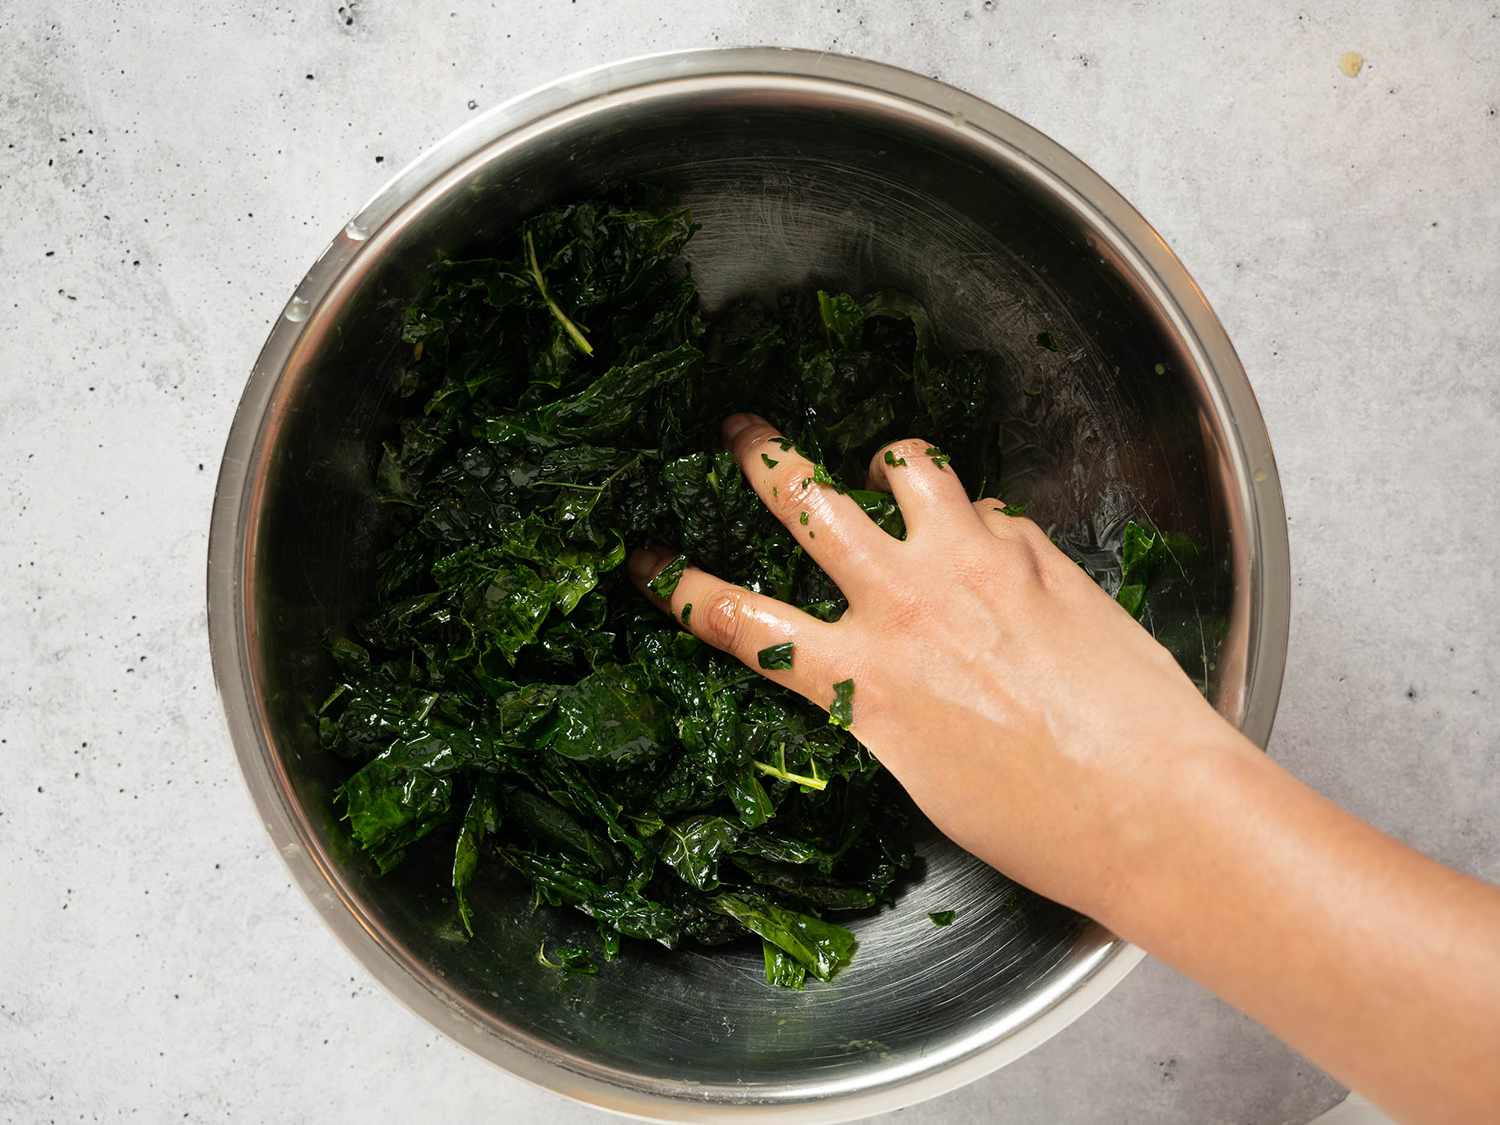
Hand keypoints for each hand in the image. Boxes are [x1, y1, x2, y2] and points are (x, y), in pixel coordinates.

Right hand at [629, 412, 1236, 919]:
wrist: (1153, 806)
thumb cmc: (1038, 820)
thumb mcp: (918, 771)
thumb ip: (877, 700)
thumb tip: (868, 660)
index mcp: (863, 677)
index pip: (739, 618)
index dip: (679, 586)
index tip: (649, 563)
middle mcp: (908, 603)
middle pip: (807, 497)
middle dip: (760, 454)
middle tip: (741, 430)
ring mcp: (976, 565)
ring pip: (909, 465)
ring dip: (888, 462)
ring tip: (888, 469)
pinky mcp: (1038, 552)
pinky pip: (988, 508)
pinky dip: (975, 519)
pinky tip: (990, 549)